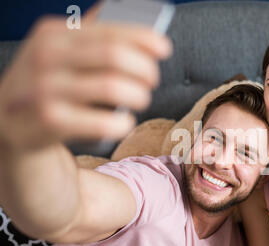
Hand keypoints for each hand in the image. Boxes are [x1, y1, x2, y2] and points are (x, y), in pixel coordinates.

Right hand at [0, 2, 172, 150]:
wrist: (8, 122)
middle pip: (114, 57)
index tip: (164, 48)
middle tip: (152, 80)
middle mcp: (46, 57)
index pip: (109, 32)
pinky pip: (102, 122)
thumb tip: (119, 9)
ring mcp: (44, 89)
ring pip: (112, 87)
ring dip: (138, 95)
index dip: (143, 39)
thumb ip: (88, 36)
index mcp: (52, 34)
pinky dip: (122, 123)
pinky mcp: (49, 121)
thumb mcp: (58, 52)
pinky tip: (124, 122)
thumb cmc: (47, 83)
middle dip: (144, 69)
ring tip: (141, 99)